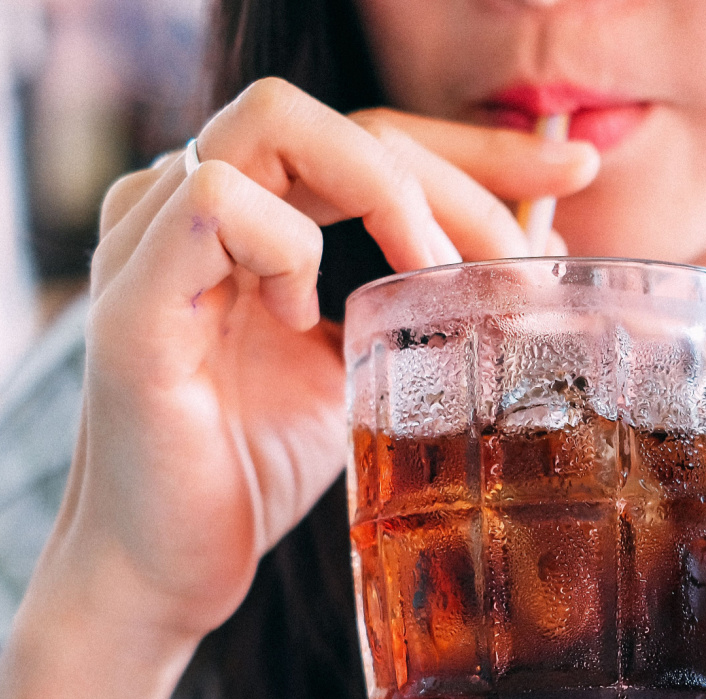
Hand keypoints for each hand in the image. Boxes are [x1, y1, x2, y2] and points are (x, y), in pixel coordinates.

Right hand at [50, 79, 598, 646]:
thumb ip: (421, 310)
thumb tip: (528, 258)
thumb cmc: (255, 472)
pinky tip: (303, 317)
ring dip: (385, 194)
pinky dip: (285, 248)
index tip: (571, 174)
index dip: (477, 150)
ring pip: (275, 126)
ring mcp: (155, 245)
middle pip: (344, 120)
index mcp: (255, 221)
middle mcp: (198, 210)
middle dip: (461, 173)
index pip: (373, 139)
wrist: (169, 571)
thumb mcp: (364, 378)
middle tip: (524, 258)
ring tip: (428, 281)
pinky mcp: (134, 306)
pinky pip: (214, 205)